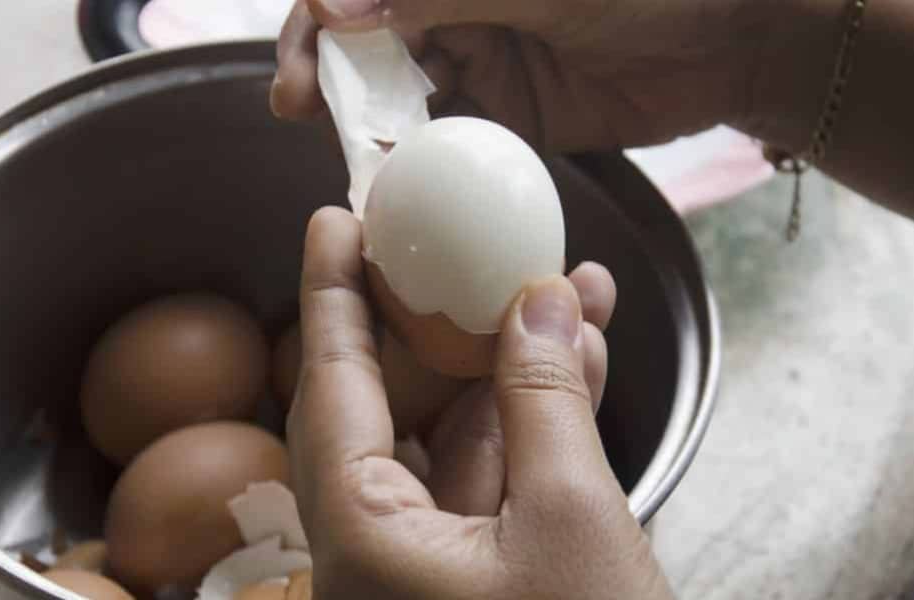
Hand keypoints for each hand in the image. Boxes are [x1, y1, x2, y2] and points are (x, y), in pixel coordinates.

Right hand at [271, 0, 780, 152]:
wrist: (740, 41)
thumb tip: (333, 5)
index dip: (317, 14)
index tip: (302, 52)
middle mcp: (455, 8)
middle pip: (364, 39)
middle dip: (324, 68)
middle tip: (293, 105)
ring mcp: (481, 64)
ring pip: (398, 93)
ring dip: (363, 122)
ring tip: (338, 152)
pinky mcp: (508, 122)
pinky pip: (446, 145)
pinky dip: (414, 164)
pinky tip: (387, 185)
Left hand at [287, 206, 672, 599]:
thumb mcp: (571, 515)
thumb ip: (546, 398)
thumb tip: (539, 301)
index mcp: (361, 539)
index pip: (332, 389)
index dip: (332, 296)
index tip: (334, 223)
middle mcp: (372, 552)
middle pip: (386, 406)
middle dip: (439, 321)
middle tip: (450, 245)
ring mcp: (421, 568)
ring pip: (450, 440)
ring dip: (510, 368)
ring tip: (568, 291)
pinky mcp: (473, 578)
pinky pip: (489, 481)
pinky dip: (531, 425)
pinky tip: (582, 359)